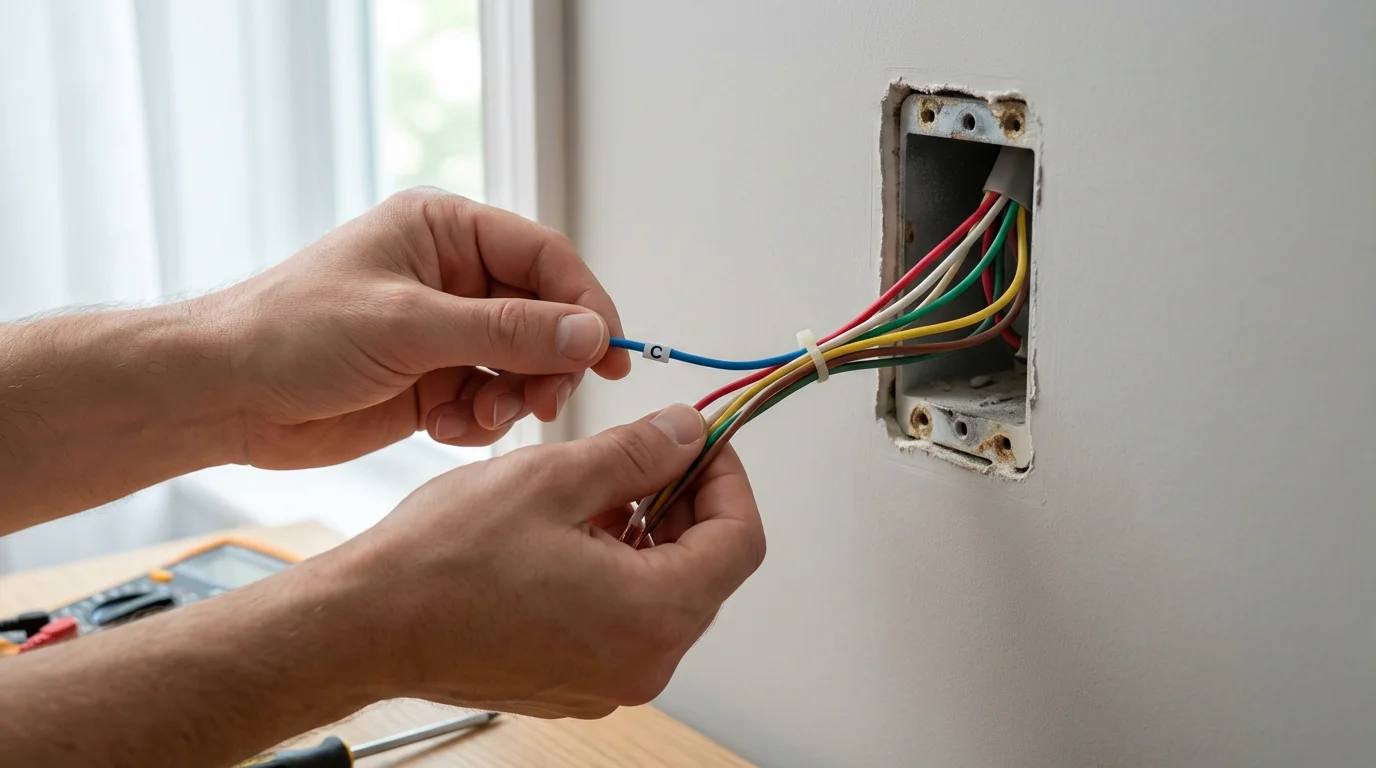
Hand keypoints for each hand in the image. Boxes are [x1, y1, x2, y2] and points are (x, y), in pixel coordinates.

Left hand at [213, 187, 630, 468]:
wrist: (222, 397)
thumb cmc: (292, 333)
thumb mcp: (408, 325)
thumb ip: (506, 331)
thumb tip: (592, 333)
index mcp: (447, 232)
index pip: (546, 260)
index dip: (586, 305)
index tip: (611, 354)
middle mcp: (454, 279)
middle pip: (545, 317)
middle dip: (548, 364)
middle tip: (542, 404)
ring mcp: (445, 334)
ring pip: (523, 367)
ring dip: (511, 401)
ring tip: (476, 422)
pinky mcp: (433, 384)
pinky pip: (489, 404)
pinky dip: (477, 424)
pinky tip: (438, 430)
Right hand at [333, 403, 765, 716]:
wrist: (367, 625)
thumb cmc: (442, 564)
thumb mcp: (555, 478)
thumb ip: (640, 453)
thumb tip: (687, 433)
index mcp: (650, 616)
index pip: (740, 540)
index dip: (728, 478)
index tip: (702, 442)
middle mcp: (641, 664)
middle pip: (706, 570)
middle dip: (686, 503)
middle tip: (651, 453)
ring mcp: (608, 681)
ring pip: (663, 592)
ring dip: (648, 533)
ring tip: (598, 488)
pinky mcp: (576, 682)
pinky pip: (624, 619)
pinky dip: (617, 570)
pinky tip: (573, 531)